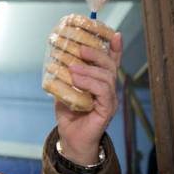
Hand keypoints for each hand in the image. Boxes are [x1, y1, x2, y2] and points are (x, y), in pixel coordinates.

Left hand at [56, 32, 122, 164]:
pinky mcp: (107, 110)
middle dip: (96, 54)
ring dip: (89, 70)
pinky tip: (77, 80)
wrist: (71, 139)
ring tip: (73, 68)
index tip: (115, 34)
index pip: (111, 62)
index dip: (115, 48)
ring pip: (106, 78)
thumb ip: (66, 77)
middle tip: (80, 49)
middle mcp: (109, 89)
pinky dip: (90, 84)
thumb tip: (58, 59)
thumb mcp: (65, 90)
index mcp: (100, 82)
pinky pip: (104, 93)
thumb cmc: (69, 114)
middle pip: (110, 66)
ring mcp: (110, 100)